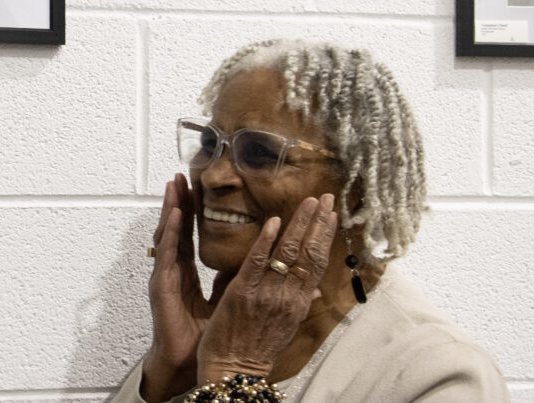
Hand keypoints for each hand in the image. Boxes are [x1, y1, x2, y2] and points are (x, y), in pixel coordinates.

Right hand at [141, 174, 232, 402]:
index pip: (189, 235)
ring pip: (167, 235)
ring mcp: (164, 276)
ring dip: (170, 208)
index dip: (191, 211)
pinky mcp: (160, 286)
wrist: (190, 363)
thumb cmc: (205, 336)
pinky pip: (166, 255)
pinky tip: (174, 216)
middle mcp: (173, 270)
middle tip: (180, 175)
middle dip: (177, 201)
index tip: (194, 187)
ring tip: (174, 185)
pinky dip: (170, 234)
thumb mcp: (227, 299)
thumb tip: (262, 262)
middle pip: (175, 229)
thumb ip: (238, 277)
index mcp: (187, 272)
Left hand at [195, 193, 336, 383]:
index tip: (331, 213)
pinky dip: (266, 241)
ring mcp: (267, 293)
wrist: (234, 370)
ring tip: (308, 201)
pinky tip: (273, 222)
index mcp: (298, 303)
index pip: (318, 263)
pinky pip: (257, 262)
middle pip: (310, 254)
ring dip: (299, 224)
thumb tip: (316, 290)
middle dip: (318, 223)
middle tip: (324, 197)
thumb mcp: (286, 326)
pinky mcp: (243, 293)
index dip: (325, 236)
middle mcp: (288, 296)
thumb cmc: (256, 348)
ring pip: (289, 254)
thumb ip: (299, 303)